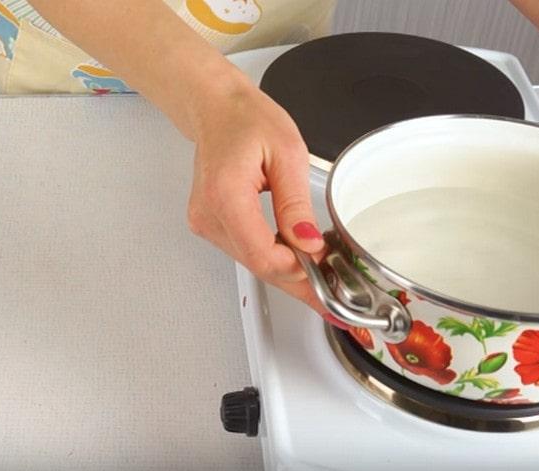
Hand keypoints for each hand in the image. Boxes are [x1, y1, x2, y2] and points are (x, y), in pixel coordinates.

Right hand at [186, 79, 342, 322]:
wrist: (217, 109)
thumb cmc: (246, 120)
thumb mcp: (287, 154)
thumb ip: (296, 205)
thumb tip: (309, 244)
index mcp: (225, 195)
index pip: (262, 254)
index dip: (298, 271)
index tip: (328, 273)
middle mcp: (208, 214)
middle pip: (258, 265)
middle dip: (298, 280)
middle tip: (332, 292)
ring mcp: (206, 222)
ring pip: (253, 263)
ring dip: (287, 270)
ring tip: (321, 273)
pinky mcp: (210, 224)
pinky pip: (246, 251)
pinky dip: (273, 257)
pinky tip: (295, 259)